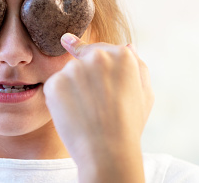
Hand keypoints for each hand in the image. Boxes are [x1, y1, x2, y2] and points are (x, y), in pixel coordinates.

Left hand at [43, 33, 153, 182]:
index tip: (80, 60)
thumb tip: (128, 46)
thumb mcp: (144, 95)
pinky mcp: (55, 82)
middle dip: (85, 76)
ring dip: (72, 88)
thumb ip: (138, 66)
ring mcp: (74, 68)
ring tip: (87, 112)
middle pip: (83, 59)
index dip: (95, 63)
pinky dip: (59, 99)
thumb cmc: (129, 126)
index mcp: (122, 55)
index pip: (101, 49)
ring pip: (68, 74)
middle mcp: (97, 56)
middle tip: (94, 102)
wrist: (108, 152)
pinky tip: (73, 114)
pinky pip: (54, 87)